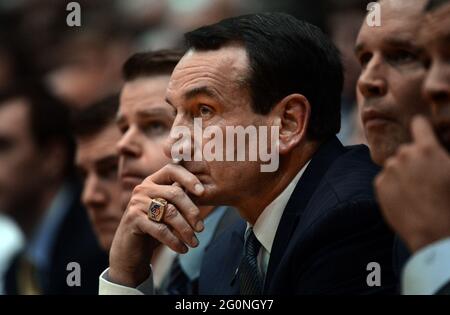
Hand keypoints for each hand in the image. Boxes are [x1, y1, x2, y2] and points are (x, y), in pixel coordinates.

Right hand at [108, 164, 204, 286]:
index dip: (189, 178)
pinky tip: (183, 249)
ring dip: (186, 230)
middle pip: (175, 193)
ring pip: (170, 213)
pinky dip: (175, 241)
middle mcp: (143, 188)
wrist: (129, 250)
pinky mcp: (133, 219)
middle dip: (192, 212)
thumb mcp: (167, 211)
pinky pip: (161, 229)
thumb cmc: (153, 228)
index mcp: (152, 181)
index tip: (203, 192)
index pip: (172, 170)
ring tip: (194, 242)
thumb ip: (180, 199)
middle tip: (201, 228)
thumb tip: (203, 192)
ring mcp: (136, 203)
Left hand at [375, 116, 449, 252]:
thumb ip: (443, 157)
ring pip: (395, 166)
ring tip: (416, 194)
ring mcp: (389, 170)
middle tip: (425, 179)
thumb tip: (437, 157)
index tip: (421, 129)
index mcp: (427, 149)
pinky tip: (405, 201)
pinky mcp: (379, 184)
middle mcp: (405, 154)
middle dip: (414, 161)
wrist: (435, 233)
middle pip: (407, 151)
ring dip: (402, 174)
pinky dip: (392, 187)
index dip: (421, 127)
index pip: (419, 124)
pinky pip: (385, 180)